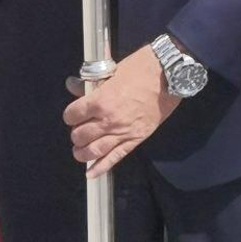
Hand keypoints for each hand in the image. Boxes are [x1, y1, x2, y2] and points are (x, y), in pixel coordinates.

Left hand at [64, 47, 179, 177]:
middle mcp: (108, 120)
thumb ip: (91, 84)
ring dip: (83, 153)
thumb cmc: (141, 67)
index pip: (72, 115)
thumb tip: (72, 86)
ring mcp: (122, 132)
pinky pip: (115, 158)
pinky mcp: (135, 140)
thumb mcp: (112, 71)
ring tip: (81, 150)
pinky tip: (91, 173)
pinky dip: (101, 168)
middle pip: (80, 135)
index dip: (70, 114)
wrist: (169, 74)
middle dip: (77, 133)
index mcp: (100, 101)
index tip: (74, 114)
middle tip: (81, 128)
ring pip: (93, 151)